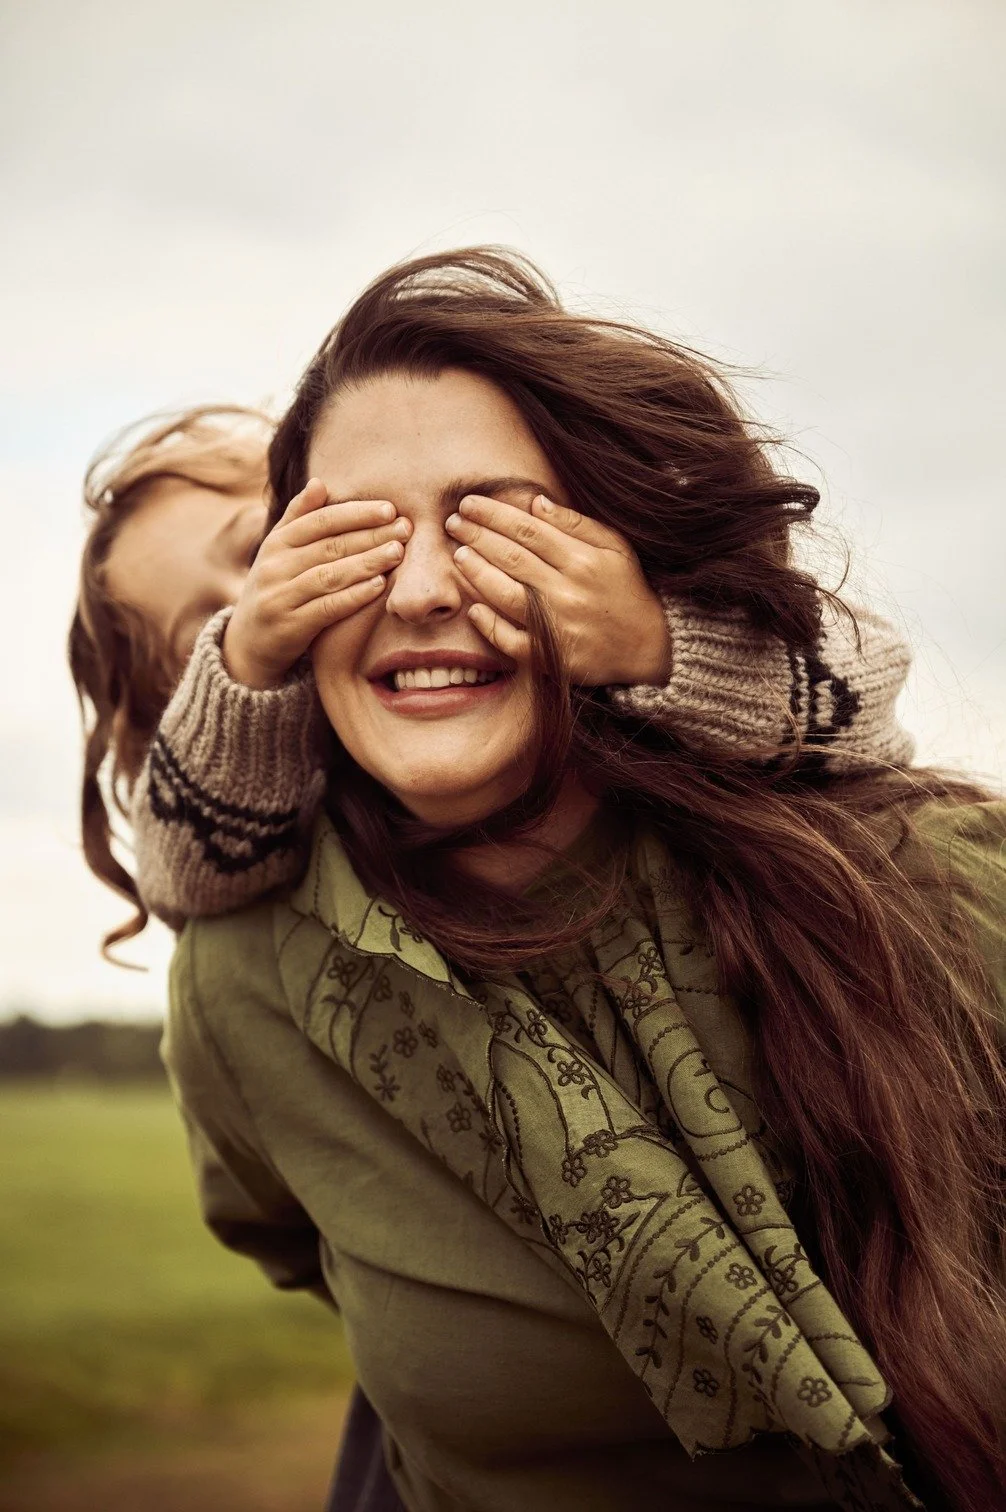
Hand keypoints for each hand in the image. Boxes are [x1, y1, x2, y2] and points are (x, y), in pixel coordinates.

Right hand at [223, 479, 410, 688]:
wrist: (249, 642)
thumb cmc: (276, 589)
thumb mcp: (279, 552)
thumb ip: (298, 518)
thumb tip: (319, 482)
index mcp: (276, 542)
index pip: (321, 521)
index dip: (356, 513)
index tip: (390, 509)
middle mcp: (275, 566)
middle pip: (330, 546)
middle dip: (371, 535)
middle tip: (405, 529)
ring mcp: (280, 596)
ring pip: (330, 575)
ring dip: (368, 562)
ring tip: (398, 553)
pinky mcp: (290, 626)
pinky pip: (327, 607)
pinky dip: (355, 596)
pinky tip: (380, 586)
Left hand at [445, 493, 671, 686]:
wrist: (646, 646)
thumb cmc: (626, 590)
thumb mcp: (614, 547)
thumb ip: (576, 524)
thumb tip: (536, 503)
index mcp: (582, 561)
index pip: (527, 530)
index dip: (493, 514)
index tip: (469, 503)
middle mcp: (567, 592)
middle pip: (511, 557)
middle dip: (476, 536)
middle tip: (453, 523)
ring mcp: (556, 626)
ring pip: (504, 595)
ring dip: (475, 573)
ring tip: (457, 555)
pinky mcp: (549, 655)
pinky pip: (510, 641)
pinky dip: (489, 625)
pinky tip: (474, 608)